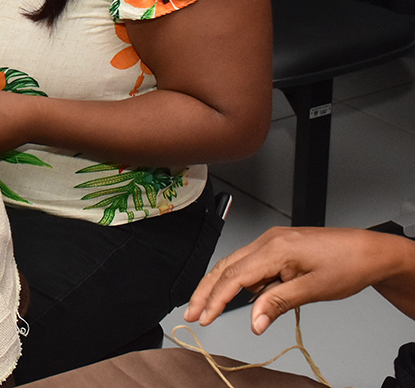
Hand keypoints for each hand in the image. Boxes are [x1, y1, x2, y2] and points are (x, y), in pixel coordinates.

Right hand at [184, 226, 405, 333]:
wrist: (370, 251)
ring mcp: (271, 241)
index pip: (235, 276)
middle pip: (225, 267)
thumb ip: (278, 303)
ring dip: (221, 286)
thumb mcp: (313, 290)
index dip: (216, 299)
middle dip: (206, 290)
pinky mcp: (277, 246)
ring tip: (209, 307)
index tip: (205, 317)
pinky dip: (242, 281)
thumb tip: (254, 322)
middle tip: (193, 312)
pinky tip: (245, 296)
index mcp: (275, 249)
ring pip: (235, 265)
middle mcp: (268, 240)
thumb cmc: (347, 265)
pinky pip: (251, 264)